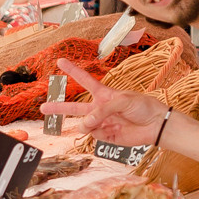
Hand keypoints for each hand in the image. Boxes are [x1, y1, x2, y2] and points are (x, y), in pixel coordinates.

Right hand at [42, 61, 168, 145]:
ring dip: (86, 124)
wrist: (155, 125)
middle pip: (74, 107)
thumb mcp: (123, 100)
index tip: (60, 61)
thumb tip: (85, 125)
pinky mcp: (106, 136)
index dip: (73, 71)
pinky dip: (99, 133)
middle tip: (43, 108)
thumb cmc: (143, 107)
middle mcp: (100, 108)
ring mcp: (102, 123)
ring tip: (93, 124)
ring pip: (83, 124)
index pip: (85, 80)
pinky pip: (94, 135)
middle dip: (58, 108)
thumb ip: (102, 110)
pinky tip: (111, 130)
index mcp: (104, 94)